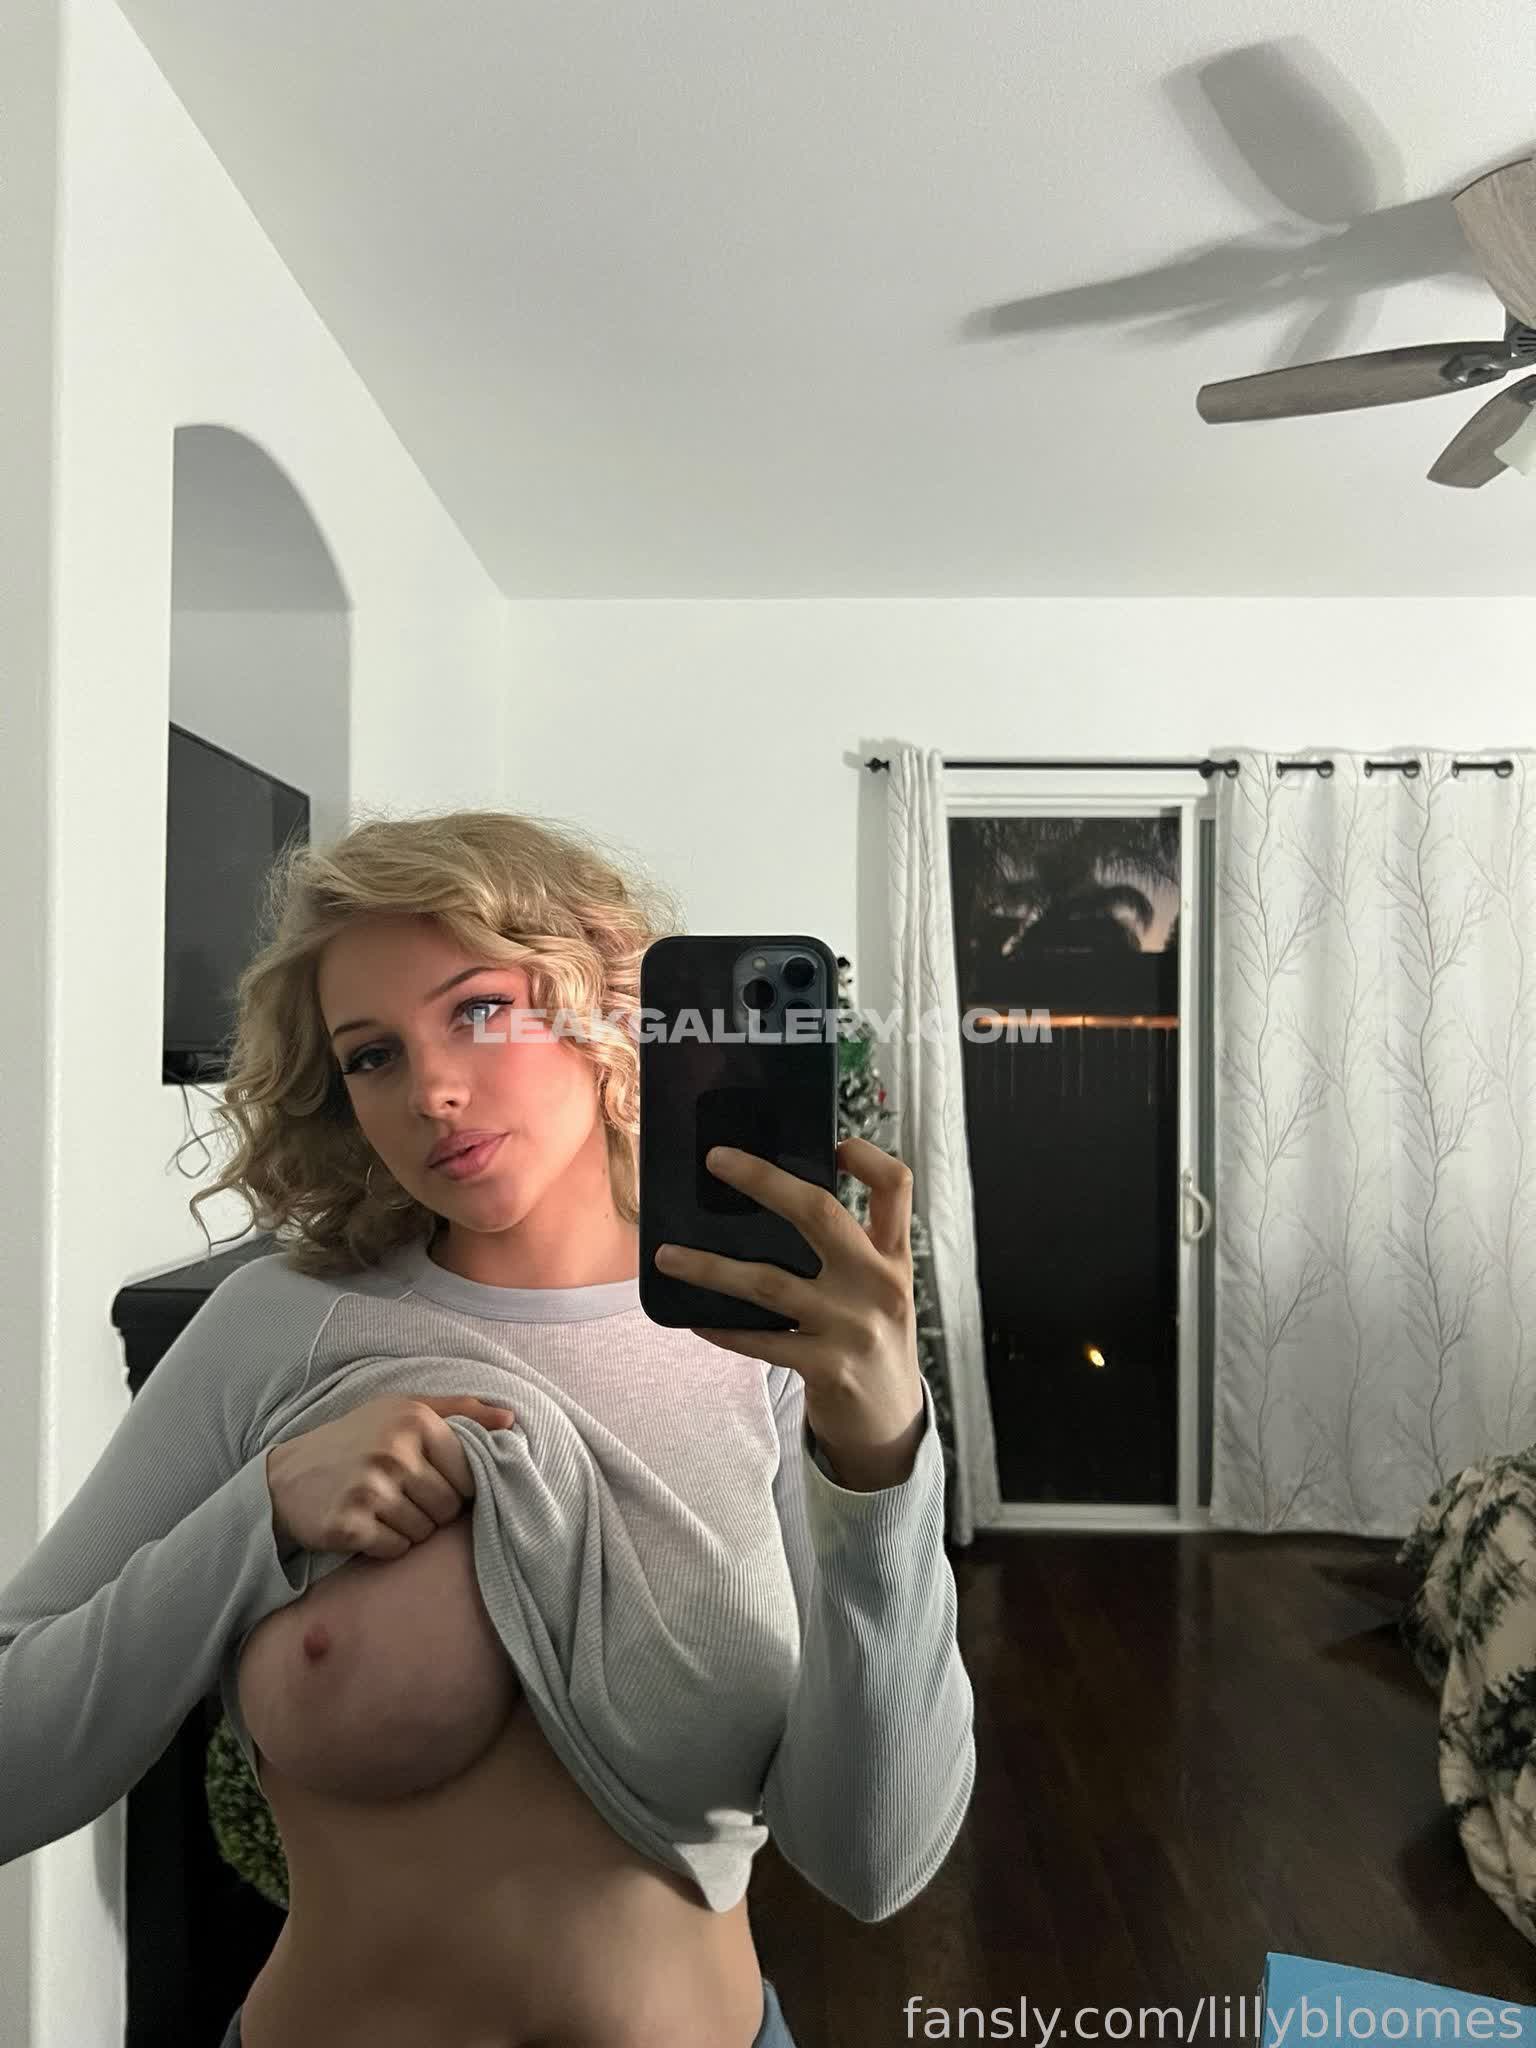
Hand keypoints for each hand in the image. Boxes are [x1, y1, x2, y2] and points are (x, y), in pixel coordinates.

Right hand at [265, 1393, 516, 1560]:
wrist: (285, 1476)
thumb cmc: (356, 1439)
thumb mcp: (403, 1410)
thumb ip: (459, 1411)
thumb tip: (512, 1420)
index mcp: (415, 1419)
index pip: (469, 1473)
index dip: (455, 1485)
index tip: (429, 1479)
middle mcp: (393, 1451)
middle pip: (449, 1507)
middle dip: (432, 1508)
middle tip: (400, 1495)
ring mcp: (370, 1489)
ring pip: (425, 1532)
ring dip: (409, 1528)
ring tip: (382, 1507)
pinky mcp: (349, 1525)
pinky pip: (396, 1549)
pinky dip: (386, 1544)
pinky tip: (366, 1524)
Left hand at [654, 1137, 925, 1490]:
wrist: (892, 1428)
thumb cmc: (873, 1344)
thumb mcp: (879, 1292)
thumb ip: (852, 1253)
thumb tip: (777, 1207)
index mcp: (894, 1258)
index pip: (896, 1187)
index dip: (866, 1156)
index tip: (833, 1144)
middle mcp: (878, 1284)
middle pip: (821, 1212)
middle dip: (764, 1180)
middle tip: (716, 1160)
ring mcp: (853, 1326)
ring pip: (769, 1281)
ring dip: (710, 1266)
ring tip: (667, 1255)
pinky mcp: (828, 1367)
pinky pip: (760, 1340)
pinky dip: (722, 1328)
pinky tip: (693, 1319)